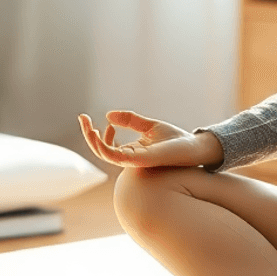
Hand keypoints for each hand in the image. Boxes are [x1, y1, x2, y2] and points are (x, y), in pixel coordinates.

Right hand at [77, 111, 223, 169]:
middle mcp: (130, 158)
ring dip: (93, 141)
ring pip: (105, 155)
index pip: (107, 148)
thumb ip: (130, 120)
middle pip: (101, 151)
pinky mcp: (141, 159)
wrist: (193, 147)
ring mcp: (134, 160)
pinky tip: (104, 132)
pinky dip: (106, 147)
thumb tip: (109, 115)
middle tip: (82, 118)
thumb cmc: (175, 140)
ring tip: (89, 126)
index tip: (105, 121)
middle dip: (89, 136)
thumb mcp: (149, 126)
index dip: (100, 135)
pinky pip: (117, 157)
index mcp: (131, 152)